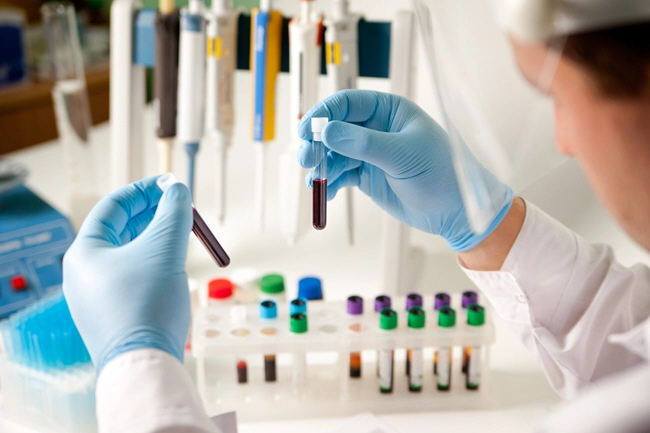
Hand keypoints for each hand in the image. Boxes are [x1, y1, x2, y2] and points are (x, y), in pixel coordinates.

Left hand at [63, 176, 192, 372]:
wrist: (143, 364)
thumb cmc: (146, 305)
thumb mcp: (164, 248)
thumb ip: (173, 213)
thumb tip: (178, 190)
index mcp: (84, 252)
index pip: (114, 206)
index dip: (146, 190)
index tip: (172, 185)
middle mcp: (84, 273)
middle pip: (121, 230)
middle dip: (155, 216)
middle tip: (182, 209)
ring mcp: (96, 297)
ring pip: (129, 254)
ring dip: (157, 240)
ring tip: (183, 235)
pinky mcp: (112, 315)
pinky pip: (132, 277)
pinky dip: (154, 263)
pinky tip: (174, 266)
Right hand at [297, 90, 512, 250]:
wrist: (454, 211)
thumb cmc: (441, 173)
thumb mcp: (403, 155)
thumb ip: (364, 143)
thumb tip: (327, 132)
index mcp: (388, 110)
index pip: (347, 104)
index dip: (323, 115)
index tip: (306, 132)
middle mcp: (375, 128)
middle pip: (334, 128)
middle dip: (316, 143)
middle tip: (305, 159)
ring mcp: (369, 152)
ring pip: (333, 153)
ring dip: (321, 166)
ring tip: (315, 182)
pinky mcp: (366, 175)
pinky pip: (339, 174)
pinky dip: (329, 182)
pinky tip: (325, 192)